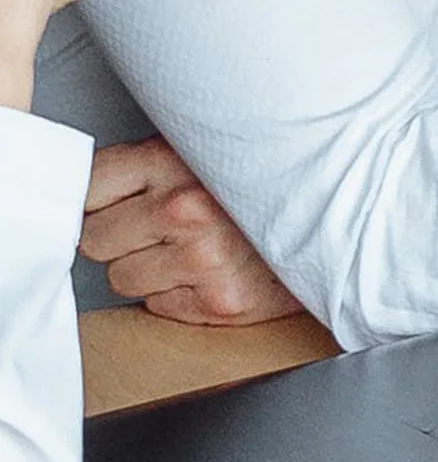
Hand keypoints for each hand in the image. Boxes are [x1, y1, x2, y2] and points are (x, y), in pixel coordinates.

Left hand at [80, 138, 306, 326]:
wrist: (334, 227)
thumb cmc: (261, 192)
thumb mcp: (200, 153)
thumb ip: (144, 167)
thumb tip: (78, 189)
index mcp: (172, 162)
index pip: (85, 191)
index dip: (98, 201)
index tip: (116, 205)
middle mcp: (185, 211)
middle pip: (94, 240)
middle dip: (120, 238)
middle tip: (158, 230)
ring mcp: (204, 261)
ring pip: (122, 279)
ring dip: (148, 271)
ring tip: (189, 252)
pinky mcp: (221, 303)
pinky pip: (159, 307)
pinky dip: (178, 297)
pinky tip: (208, 275)